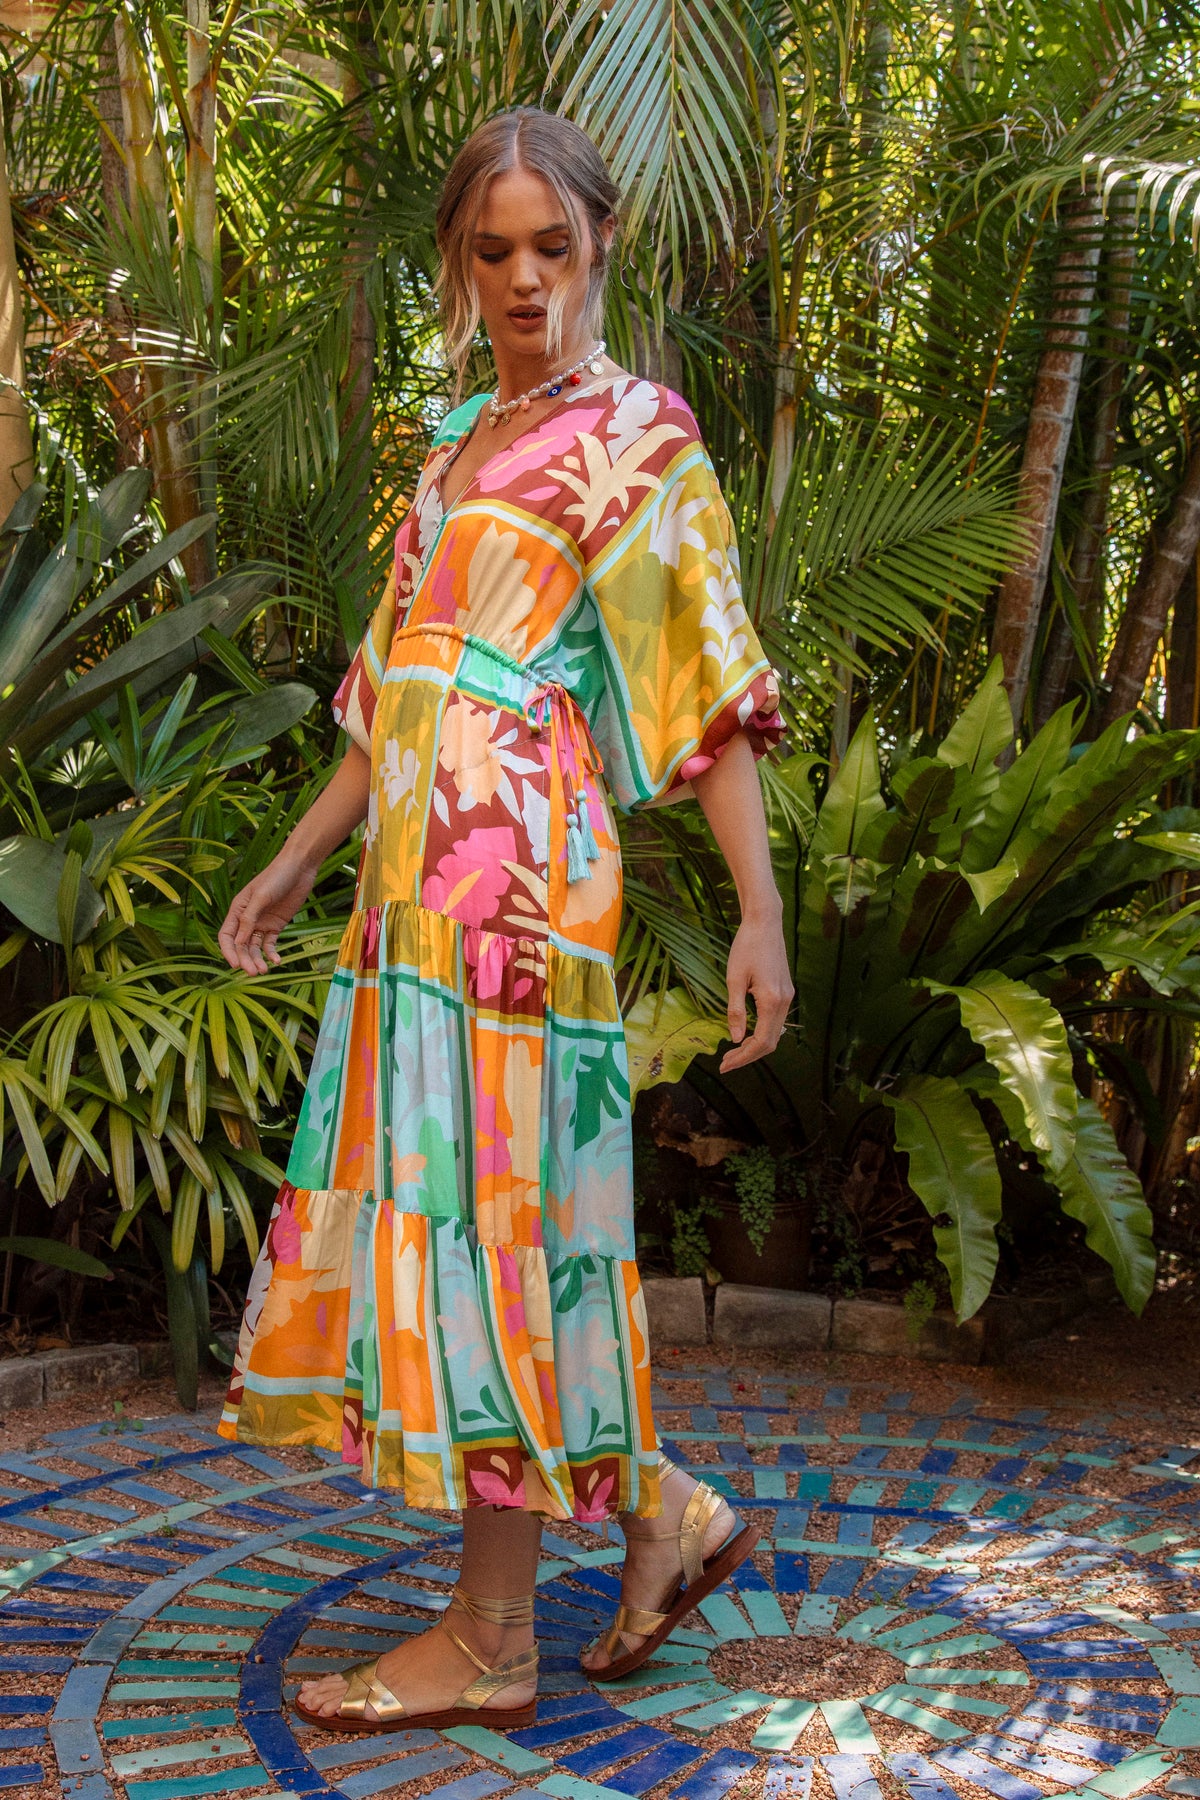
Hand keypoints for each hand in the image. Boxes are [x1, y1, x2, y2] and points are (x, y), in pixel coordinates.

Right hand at [217, 854, 317, 974]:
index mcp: (237, 909)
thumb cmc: (276, 877)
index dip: (228, 951)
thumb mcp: (261, 897)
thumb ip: (249, 918)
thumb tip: (239, 941)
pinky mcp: (276, 925)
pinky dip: (272, 953)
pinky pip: (270, 943)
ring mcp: (262, 923)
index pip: (226, 936)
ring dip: (258, 959)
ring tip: (265, 970)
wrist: (299, 868)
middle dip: (245, 959)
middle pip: (241, 945)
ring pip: (255, 947)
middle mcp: (247, 918)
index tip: (235, 965)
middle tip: (254, 973)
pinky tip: (277, 960)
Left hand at [719, 907, 792, 1072]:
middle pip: (771, 1042)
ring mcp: (787, 996)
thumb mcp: (734, 978)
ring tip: (733, 1051)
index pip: (761, 1042)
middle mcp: (784, 1001)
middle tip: (726, 1063)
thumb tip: (734, 1038)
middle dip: (748, 1056)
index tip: (725, 1064)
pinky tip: (746, 1033)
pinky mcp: (785, 991)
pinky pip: (776, 1021)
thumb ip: (735, 1010)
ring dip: (755, 1046)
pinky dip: (762, 1032)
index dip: (743, 1057)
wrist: (765, 923)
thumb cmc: (746, 946)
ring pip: (775, 1033)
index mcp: (772, 1000)